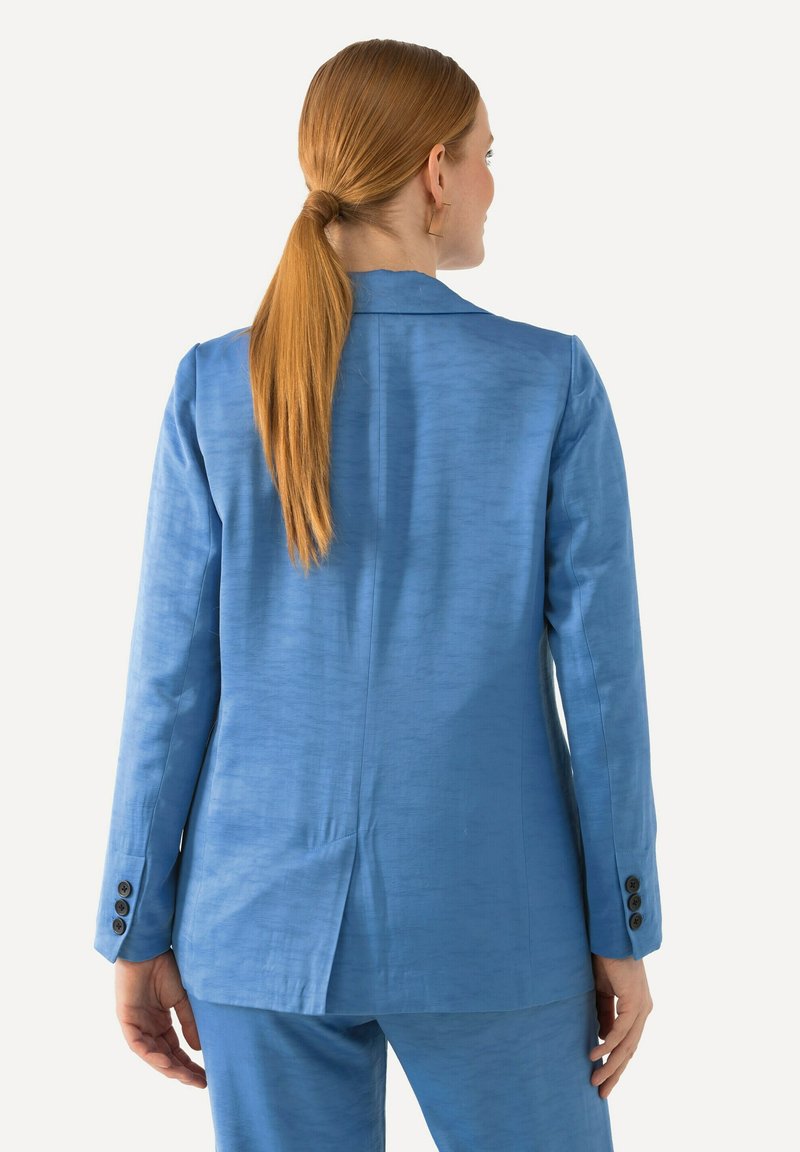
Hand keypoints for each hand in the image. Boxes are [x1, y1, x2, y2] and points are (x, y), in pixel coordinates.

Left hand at [114, 948, 206, 1087]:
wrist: (149, 948)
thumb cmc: (165, 967)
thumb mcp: (183, 998)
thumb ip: (189, 1022)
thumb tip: (198, 1049)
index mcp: (161, 1021)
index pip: (175, 1049)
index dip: (189, 1064)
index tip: (206, 1076)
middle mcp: (148, 1027)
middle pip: (165, 1056)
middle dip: (182, 1071)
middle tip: (200, 1083)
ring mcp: (137, 1025)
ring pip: (152, 1055)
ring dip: (168, 1067)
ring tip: (186, 1078)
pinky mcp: (126, 1020)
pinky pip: (137, 1044)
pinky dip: (151, 1055)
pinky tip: (166, 1062)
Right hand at [588, 953, 653, 1097]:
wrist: (611, 936)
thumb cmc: (606, 959)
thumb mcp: (602, 992)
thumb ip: (605, 1014)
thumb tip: (602, 1039)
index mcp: (637, 1009)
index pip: (627, 1044)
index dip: (615, 1063)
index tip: (602, 1080)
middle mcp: (643, 1011)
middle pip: (630, 1051)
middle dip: (615, 1073)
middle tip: (601, 1092)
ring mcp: (641, 1007)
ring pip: (627, 1045)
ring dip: (611, 1065)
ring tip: (595, 1080)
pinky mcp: (634, 1001)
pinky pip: (621, 1030)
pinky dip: (608, 1045)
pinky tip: (595, 1054)